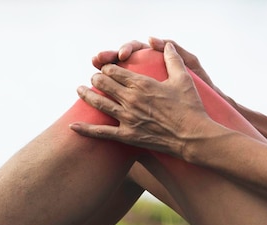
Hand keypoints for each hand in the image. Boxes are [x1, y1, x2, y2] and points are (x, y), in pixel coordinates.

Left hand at [71, 43, 213, 159]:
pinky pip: (102, 133)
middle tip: (94, 77)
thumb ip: (173, 59)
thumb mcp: (183, 79)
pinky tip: (73, 126)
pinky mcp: (127, 136)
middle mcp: (131, 99)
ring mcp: (127, 118)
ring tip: (79, 89)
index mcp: (142, 84)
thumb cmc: (190, 107)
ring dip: (87, 95)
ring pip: (99, 103)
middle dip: (97, 78)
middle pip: (104, 84)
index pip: (116, 71)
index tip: (106, 67)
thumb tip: (167, 45)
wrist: (193, 136)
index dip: (108, 67)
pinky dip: (86, 129)